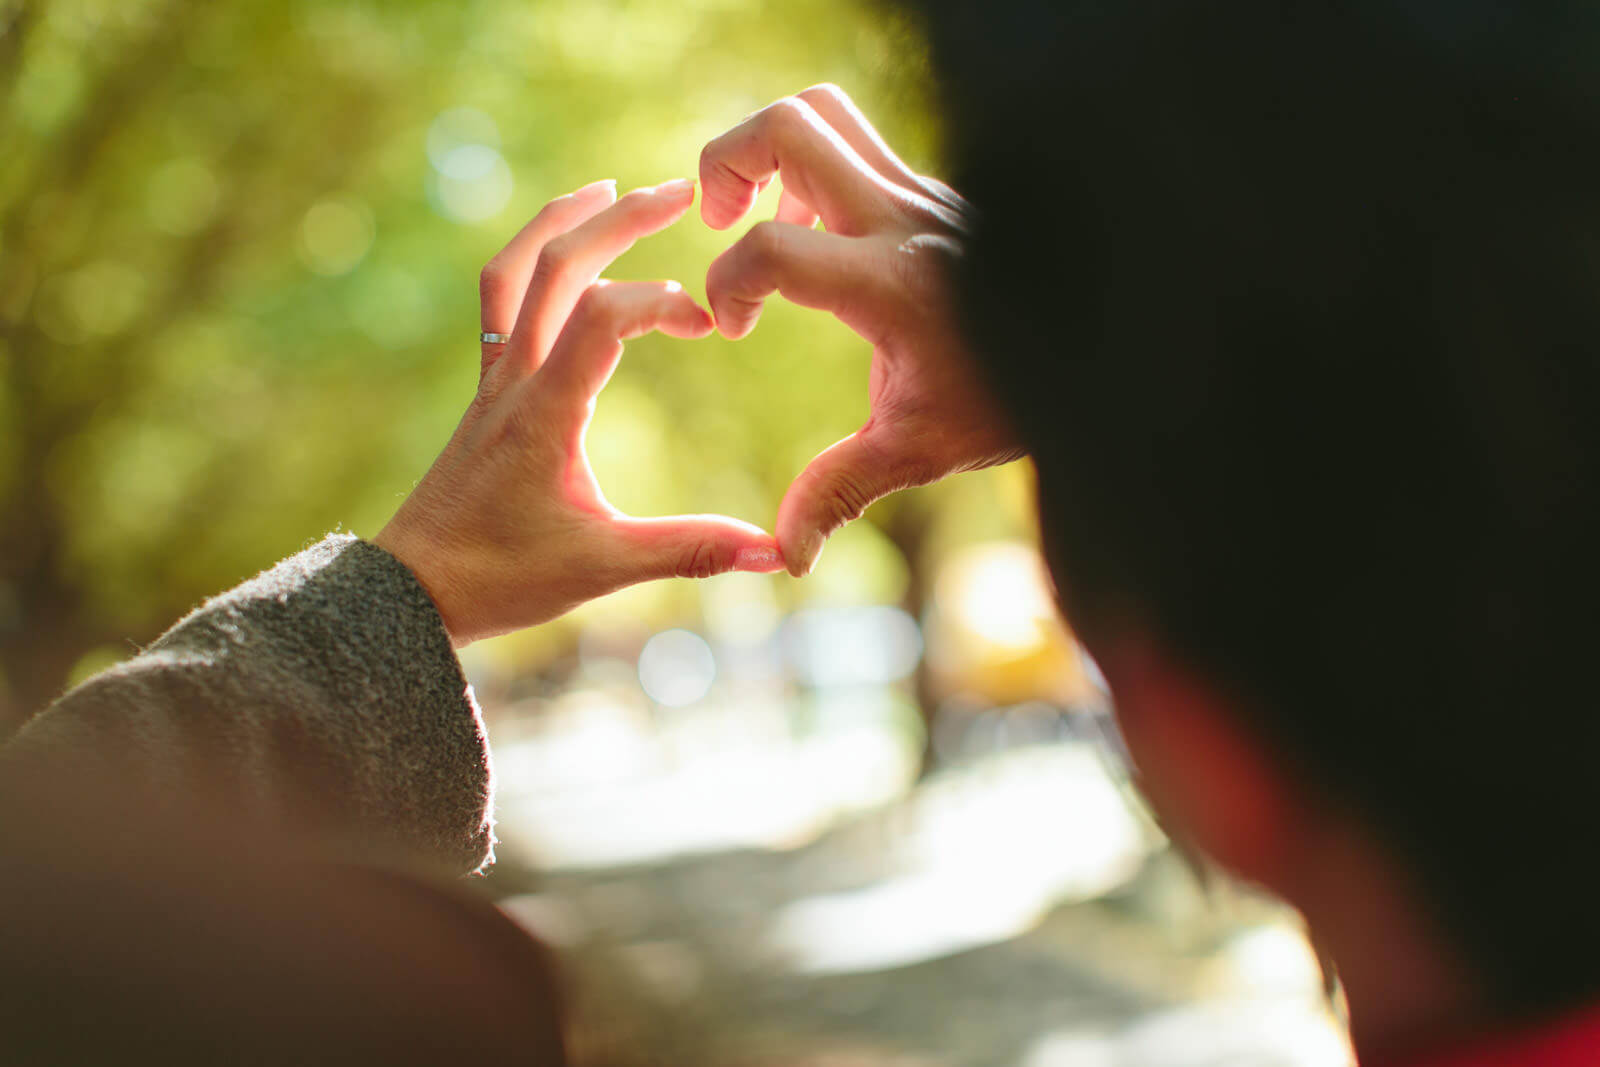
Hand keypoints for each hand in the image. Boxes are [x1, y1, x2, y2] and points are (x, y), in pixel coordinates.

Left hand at [375, 179, 783, 647]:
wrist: (410, 590)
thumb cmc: (501, 578)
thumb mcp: (602, 568)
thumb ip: (688, 550)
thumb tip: (773, 554)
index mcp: (545, 411)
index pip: (606, 314)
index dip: (664, 301)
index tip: (710, 325)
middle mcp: (513, 378)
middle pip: (557, 264)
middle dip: (621, 218)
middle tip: (678, 190)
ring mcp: (493, 378)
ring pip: (515, 269)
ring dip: (564, 221)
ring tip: (608, 190)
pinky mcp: (485, 390)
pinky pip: (501, 299)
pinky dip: (535, 261)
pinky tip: (565, 260)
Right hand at [700, 84, 1023, 575]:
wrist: (1101, 350)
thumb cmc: (1011, 399)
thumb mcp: (921, 450)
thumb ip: (842, 491)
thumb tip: (787, 557)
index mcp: (891, 283)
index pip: (773, 246)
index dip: (727, 284)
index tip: (732, 328)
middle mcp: (901, 219)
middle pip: (790, 125)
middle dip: (726, 162)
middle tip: (719, 223)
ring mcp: (917, 193)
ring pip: (824, 111)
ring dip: (768, 150)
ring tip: (754, 214)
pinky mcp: (925, 190)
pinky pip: (852, 142)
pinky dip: (808, 168)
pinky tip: (811, 232)